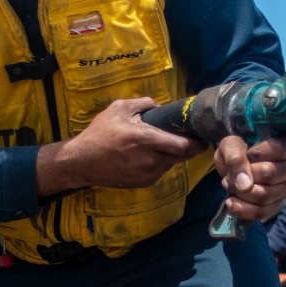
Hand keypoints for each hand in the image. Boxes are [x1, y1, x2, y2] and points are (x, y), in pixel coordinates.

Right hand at [36, 98, 196, 196]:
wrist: (83, 162)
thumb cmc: (100, 133)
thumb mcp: (119, 108)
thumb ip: (144, 103)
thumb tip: (161, 107)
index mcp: (146, 139)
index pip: (183, 146)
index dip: (197, 142)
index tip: (202, 135)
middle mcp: (151, 160)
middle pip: (183, 156)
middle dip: (190, 147)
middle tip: (189, 136)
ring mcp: (149, 174)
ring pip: (172, 163)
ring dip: (173, 154)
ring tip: (164, 143)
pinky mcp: (145, 183)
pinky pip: (162, 170)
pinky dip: (162, 162)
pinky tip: (150, 154)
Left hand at [214, 135, 285, 224]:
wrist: (232, 164)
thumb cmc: (237, 148)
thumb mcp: (232, 144)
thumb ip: (236, 157)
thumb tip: (245, 185)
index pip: (279, 150)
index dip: (257, 153)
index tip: (246, 153)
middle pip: (270, 174)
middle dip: (245, 174)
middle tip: (230, 172)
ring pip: (264, 195)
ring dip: (240, 192)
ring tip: (228, 183)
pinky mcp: (275, 205)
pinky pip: (261, 212)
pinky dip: (242, 209)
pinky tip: (231, 201)